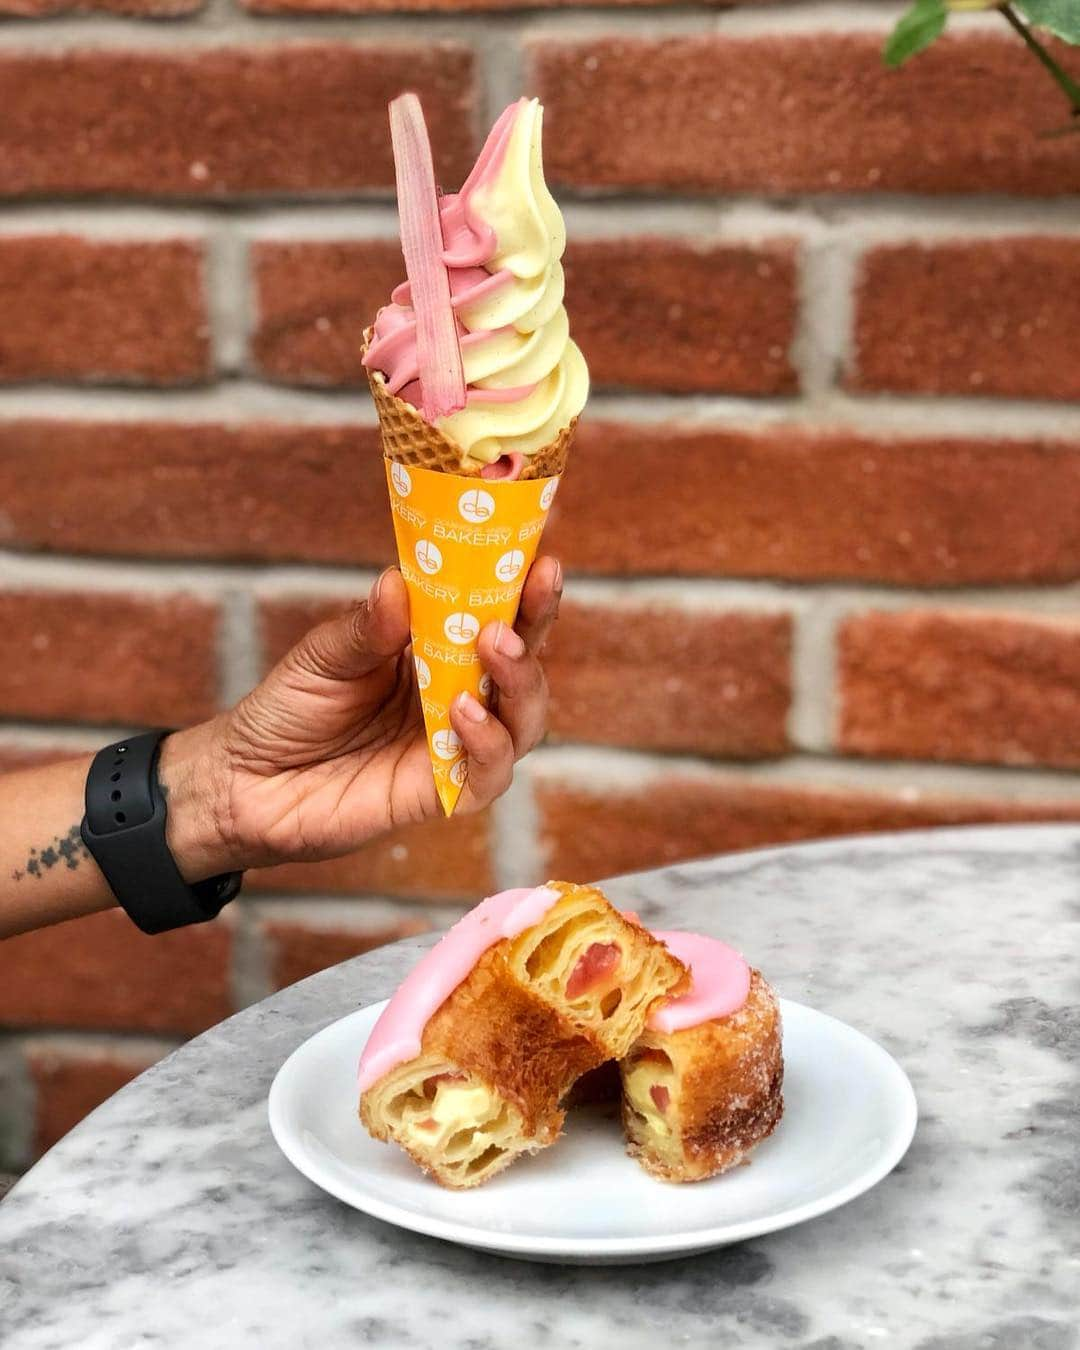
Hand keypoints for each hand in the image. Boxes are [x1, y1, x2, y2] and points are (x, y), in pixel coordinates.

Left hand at [159, 558, 561, 878]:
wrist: (245, 783)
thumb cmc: (288, 710)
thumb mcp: (323, 655)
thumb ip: (367, 627)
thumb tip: (398, 581)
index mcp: (437, 653)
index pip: (497, 616)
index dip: (526, 591)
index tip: (541, 559)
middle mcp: (458, 697)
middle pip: (523, 664)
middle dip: (536, 627)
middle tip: (526, 597)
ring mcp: (455, 747)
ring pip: (524, 720)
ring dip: (521, 683)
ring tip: (494, 648)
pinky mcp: (442, 793)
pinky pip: (489, 774)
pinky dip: (488, 742)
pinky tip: (462, 712)